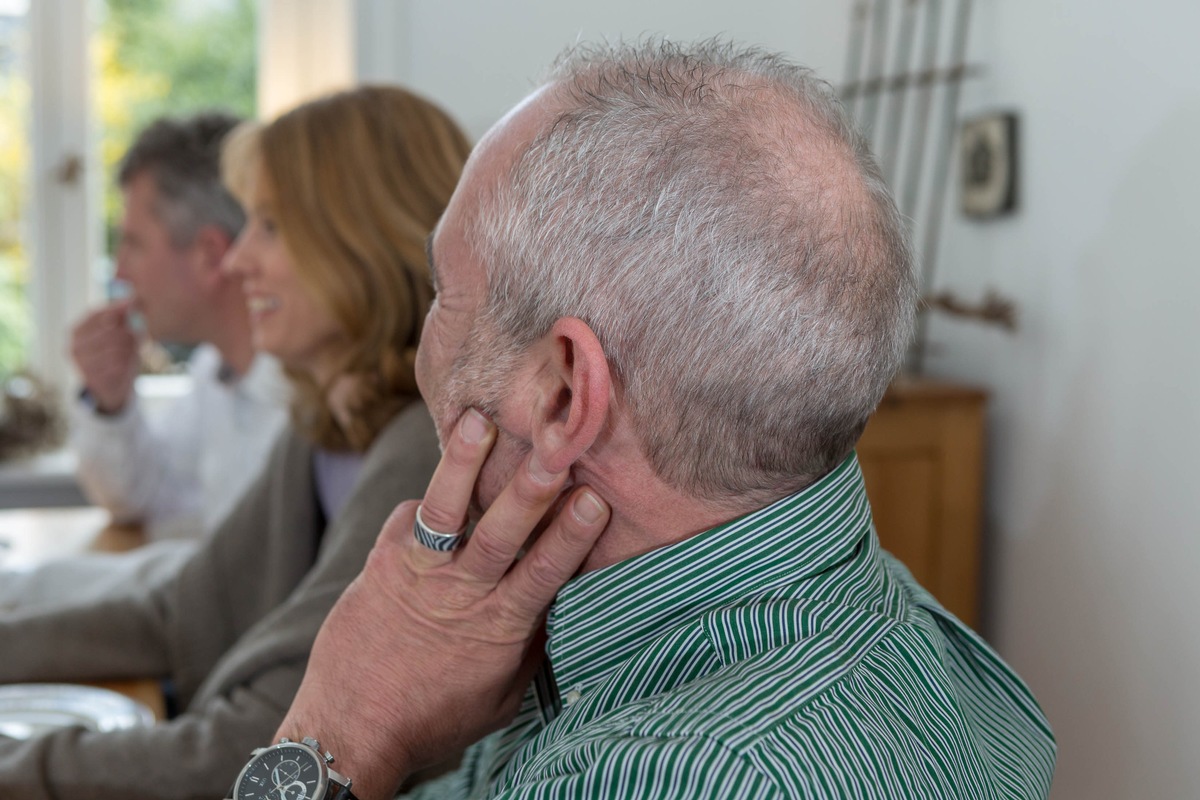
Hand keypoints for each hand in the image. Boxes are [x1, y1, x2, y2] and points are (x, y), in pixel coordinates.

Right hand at [70, 300, 138, 413]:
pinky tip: (126, 365)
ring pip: (116, 350)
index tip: (133, 305)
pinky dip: (127, 364)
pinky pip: (118, 367)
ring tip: (130, 351)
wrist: (113, 385)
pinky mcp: (93, 380)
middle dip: (127, 333)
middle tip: (135, 337)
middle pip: (108, 332)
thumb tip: (133, 298)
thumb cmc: (117, 352)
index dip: (117, 309)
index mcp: (77, 331)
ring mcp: (81, 364)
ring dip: (129, 350)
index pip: (96, 314)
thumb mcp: (119, 331)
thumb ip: (121, 315)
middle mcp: (74, 347)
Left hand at [276, 409, 609, 799]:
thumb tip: (558, 603)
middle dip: (530, 489)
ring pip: (444, 509)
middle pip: (501, 533)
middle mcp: (461, 594)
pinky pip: (407, 517)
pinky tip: (444, 481)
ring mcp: (418, 575)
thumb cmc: (435, 718)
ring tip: (477, 420)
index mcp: (499, 627)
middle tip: (554, 448)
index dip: (572, 535)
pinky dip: (426, 498)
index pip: (545, 573)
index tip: (596, 498)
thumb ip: (529, 644)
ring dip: (463, 463)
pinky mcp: (381, 565)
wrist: (352, 729)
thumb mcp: (501, 695)